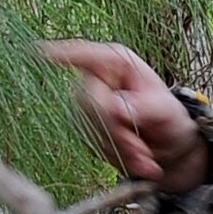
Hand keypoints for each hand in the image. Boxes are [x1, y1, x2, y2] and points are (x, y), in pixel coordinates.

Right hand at [42, 39, 210, 192]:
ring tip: (148, 158)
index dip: (63, 55)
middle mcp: (96, 79)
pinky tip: (140, 161)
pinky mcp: (85, 126)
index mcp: (116, 62)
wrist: (171, 144)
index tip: (41, 52)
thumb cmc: (170, 117)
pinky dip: (119, 158)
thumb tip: (117, 108)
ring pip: (91, 129)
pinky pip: (93, 145)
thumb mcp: (166, 111)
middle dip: (118, 133)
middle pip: (89, 104)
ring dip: (122, 150)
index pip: (85, 55)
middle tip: (145, 152)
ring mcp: (87, 104)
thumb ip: (144, 108)